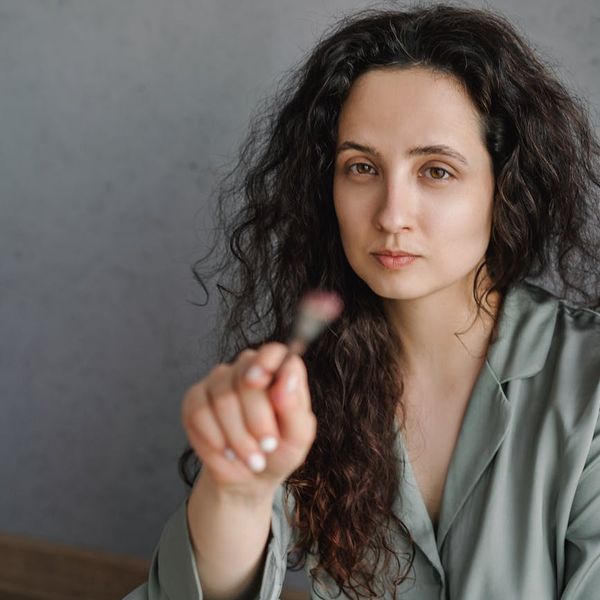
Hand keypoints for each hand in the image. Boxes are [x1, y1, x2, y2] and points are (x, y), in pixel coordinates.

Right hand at [181, 342, 316, 498]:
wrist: (250, 477)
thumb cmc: (279, 451)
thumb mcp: (298, 436)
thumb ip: (295, 407)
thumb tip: (283, 383)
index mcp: (278, 370)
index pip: (273, 352)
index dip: (267, 363)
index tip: (262, 382)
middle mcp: (247, 368)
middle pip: (246, 379)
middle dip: (258, 420)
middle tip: (268, 446)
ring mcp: (219, 381)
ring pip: (223, 399)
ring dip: (239, 437)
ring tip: (251, 457)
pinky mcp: (195, 399)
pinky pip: (199, 413)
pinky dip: (215, 438)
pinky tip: (227, 451)